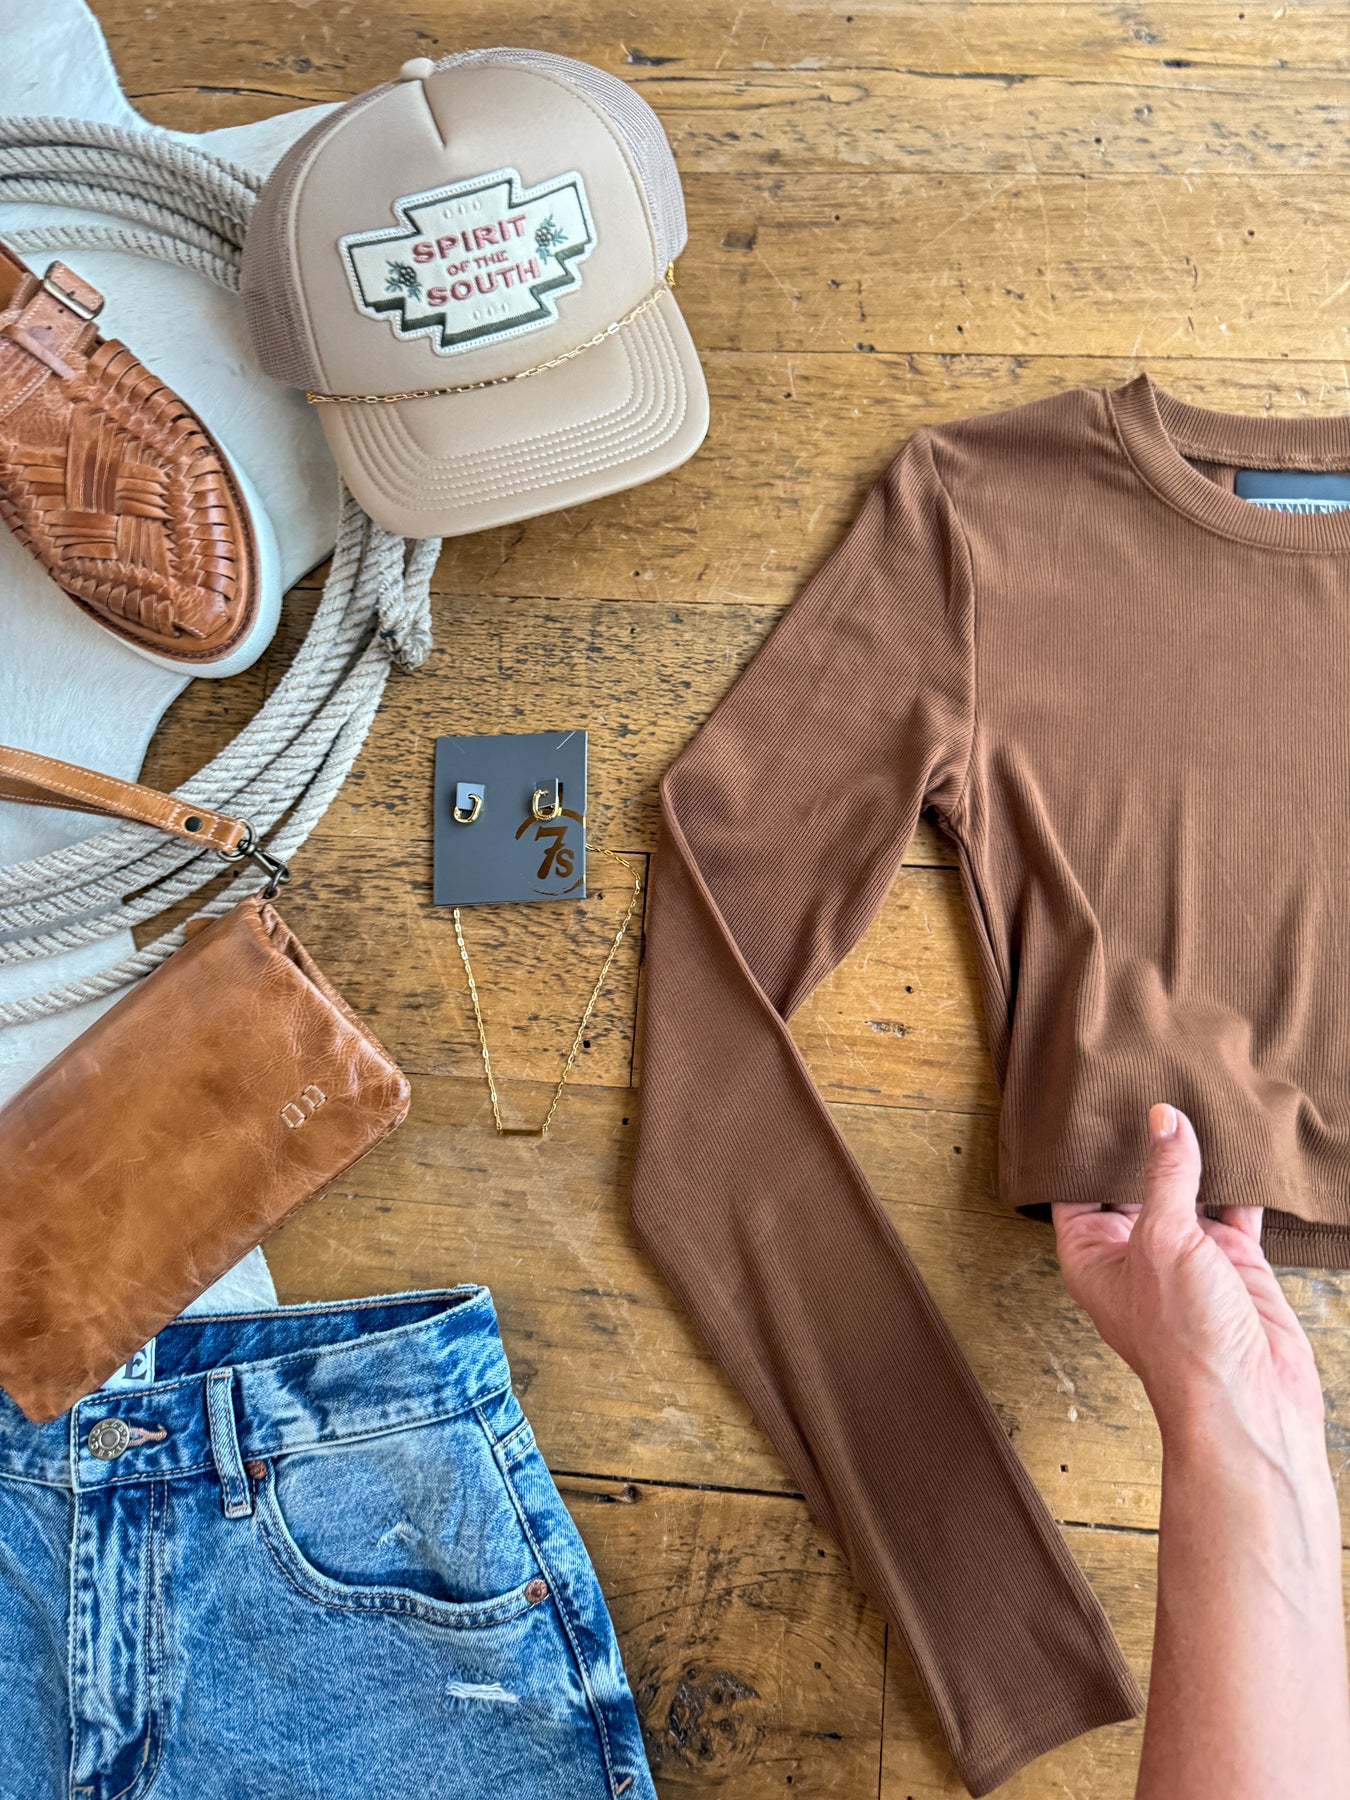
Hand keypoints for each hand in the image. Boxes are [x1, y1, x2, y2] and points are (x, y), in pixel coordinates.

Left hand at [1052, 1104, 1325, 1442]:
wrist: (1251, 1404)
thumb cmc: (1185, 1342)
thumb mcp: (1163, 1241)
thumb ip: (1164, 1176)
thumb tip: (1161, 1120)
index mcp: (1092, 1256)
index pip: (1072, 1190)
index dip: (1077, 1151)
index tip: (1084, 1101)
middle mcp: (1136, 1254)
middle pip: (1130, 1185)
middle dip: (1139, 1144)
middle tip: (1142, 1084)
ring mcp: (1187, 1257)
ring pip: (1186, 1191)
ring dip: (1193, 1156)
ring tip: (1193, 1098)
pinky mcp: (1233, 1263)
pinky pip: (1234, 1209)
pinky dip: (1240, 1182)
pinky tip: (1243, 1145)